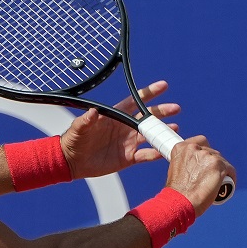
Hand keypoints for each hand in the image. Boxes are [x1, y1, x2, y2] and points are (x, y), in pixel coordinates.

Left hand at [59, 81, 180, 178]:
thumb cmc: (74, 141)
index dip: (148, 93)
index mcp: (115, 117)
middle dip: (162, 112)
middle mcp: (124, 128)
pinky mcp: (128, 158)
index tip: (163, 85)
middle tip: (176, 108)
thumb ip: (86, 120)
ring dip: (162, 132)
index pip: (134, 101)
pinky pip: (146, 155)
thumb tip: (92, 112)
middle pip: (147, 117)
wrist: (71, 162)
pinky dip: (156, 153)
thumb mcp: (78, 128)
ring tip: (174, 129)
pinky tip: (165, 151)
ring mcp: (128, 142)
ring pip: (150, 135)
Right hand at [165, 136, 236, 215]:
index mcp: (181, 147)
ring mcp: (207, 155)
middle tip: (208, 176)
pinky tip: (228, 184)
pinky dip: (230, 177)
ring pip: (221, 160)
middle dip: (211, 163)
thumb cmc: (177, 191)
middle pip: (211, 151)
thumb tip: (194, 164)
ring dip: (220, 170)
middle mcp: (194, 148)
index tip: (202, 162)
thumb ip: (184, 162)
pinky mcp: (219, 164)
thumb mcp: (175, 170)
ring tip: (216, 183)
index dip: (203, 152)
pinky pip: (230, 169)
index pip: (199, 142)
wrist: (180, 201)